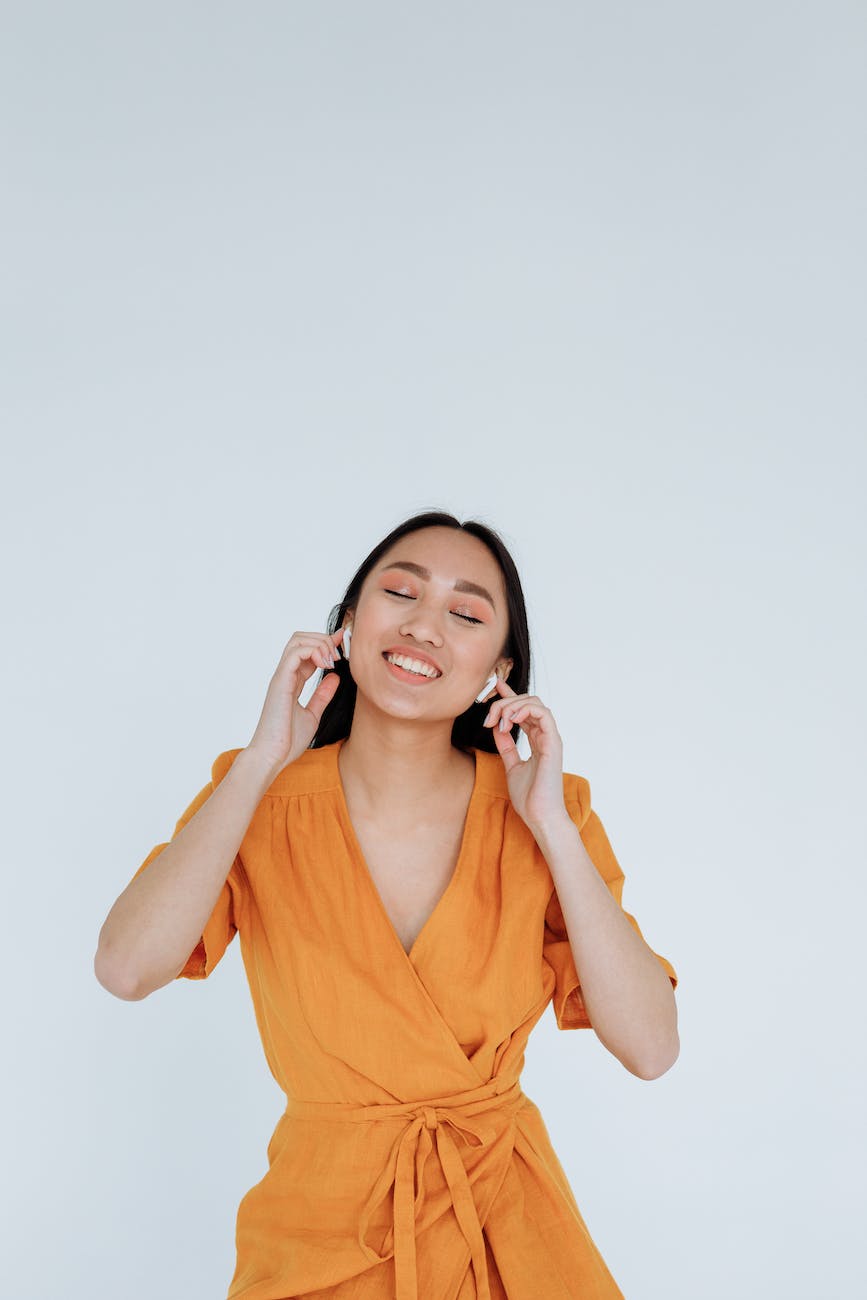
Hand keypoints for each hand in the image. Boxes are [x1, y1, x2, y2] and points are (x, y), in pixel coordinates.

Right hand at [246, 627, 345, 775]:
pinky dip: (313, 651)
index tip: (343, 642)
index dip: (326, 643)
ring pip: (297, 641)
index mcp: (291, 681)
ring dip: (320, 644)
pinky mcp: (280, 681)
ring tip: (332, 661)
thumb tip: (335, 678)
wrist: (273, 756)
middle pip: (301, 638)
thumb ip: (322, 695)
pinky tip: (326, 665)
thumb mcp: (313, 714)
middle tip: (339, 655)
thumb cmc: (287, 740)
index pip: (307, 651)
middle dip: (324, 639)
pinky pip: (294, 653)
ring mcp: (281, 676)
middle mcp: (285, 675)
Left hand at [482, 679, 568, 832]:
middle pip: (528, 702)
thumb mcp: (511, 766)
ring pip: (535, 703)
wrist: (540, 816)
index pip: (525, 709)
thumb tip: (497, 727)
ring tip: (498, 720)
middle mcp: (545, 736)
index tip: (494, 688)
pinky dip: (524, 710)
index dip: (510, 695)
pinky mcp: (554, 743)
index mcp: (537, 740)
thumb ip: (506, 746)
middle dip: (504, 702)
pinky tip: (509, 720)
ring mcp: (551, 738)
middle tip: (488, 718)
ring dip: (512, 705)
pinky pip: (543, 714)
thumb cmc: (529, 797)